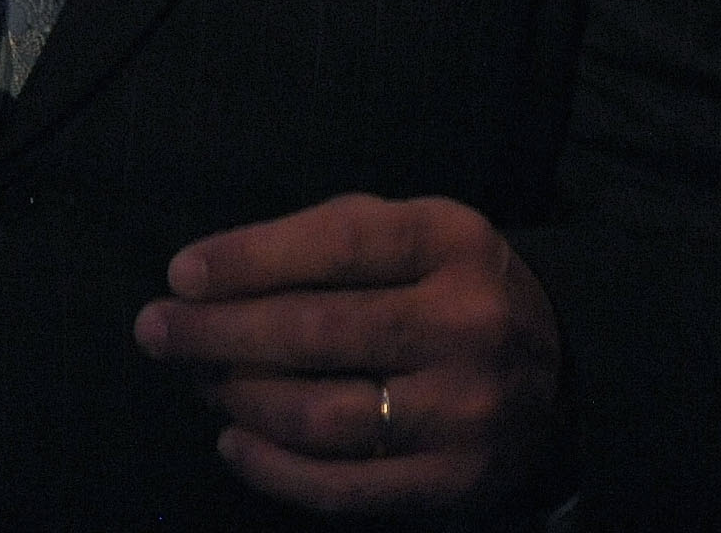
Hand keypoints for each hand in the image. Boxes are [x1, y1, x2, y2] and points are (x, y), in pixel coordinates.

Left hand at [135, 193, 563, 516]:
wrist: (564, 378)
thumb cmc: (458, 291)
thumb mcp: (425, 235)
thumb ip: (339, 237)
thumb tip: (216, 274)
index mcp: (456, 243)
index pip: (340, 243)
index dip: (252, 257)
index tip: (182, 272)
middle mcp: (463, 323)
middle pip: (317, 331)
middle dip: (220, 332)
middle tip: (155, 330)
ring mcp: (459, 409)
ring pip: (318, 414)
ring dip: (239, 398)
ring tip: (199, 382)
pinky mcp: (449, 481)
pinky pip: (336, 485)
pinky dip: (269, 467)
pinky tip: (233, 439)